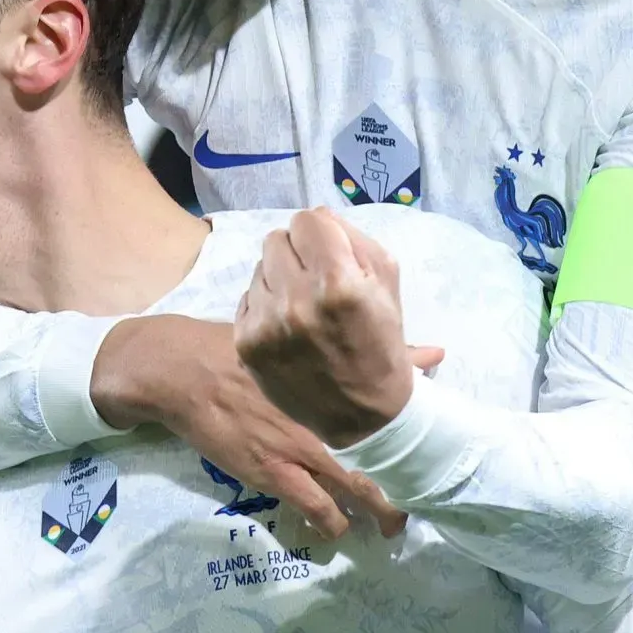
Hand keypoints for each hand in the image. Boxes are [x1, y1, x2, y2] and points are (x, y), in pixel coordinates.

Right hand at [92, 314, 427, 538]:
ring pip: (355, 491)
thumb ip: (373, 353)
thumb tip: (434, 354)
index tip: (433, 461)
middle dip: (404, 490)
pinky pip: (315, 509)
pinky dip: (331, 523)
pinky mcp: (273, 472)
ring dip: (376, 514)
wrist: (186, 370)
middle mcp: (329, 420)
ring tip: (387, 528)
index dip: (420, 448)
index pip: (397, 422)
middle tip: (415, 505)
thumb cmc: (245, 349)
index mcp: (341, 387)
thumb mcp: (310, 345)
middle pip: (384, 462)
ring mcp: (302, 450)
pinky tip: (336, 529)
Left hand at [234, 208, 417, 448]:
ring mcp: (267, 324)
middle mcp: (297, 300)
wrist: (364, 417)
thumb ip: (353, 239)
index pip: (307, 220)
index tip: (330, 254)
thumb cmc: (381, 343)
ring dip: (280, 279)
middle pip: (276, 239)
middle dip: (297, 254)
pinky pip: (248, 298)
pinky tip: (288, 328)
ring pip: (259, 267)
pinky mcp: (246, 343)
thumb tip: (316, 216)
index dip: (321, 235)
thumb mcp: (386, 284)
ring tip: (303, 308)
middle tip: (315, 280)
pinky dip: (266, 306)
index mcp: (338, 282)